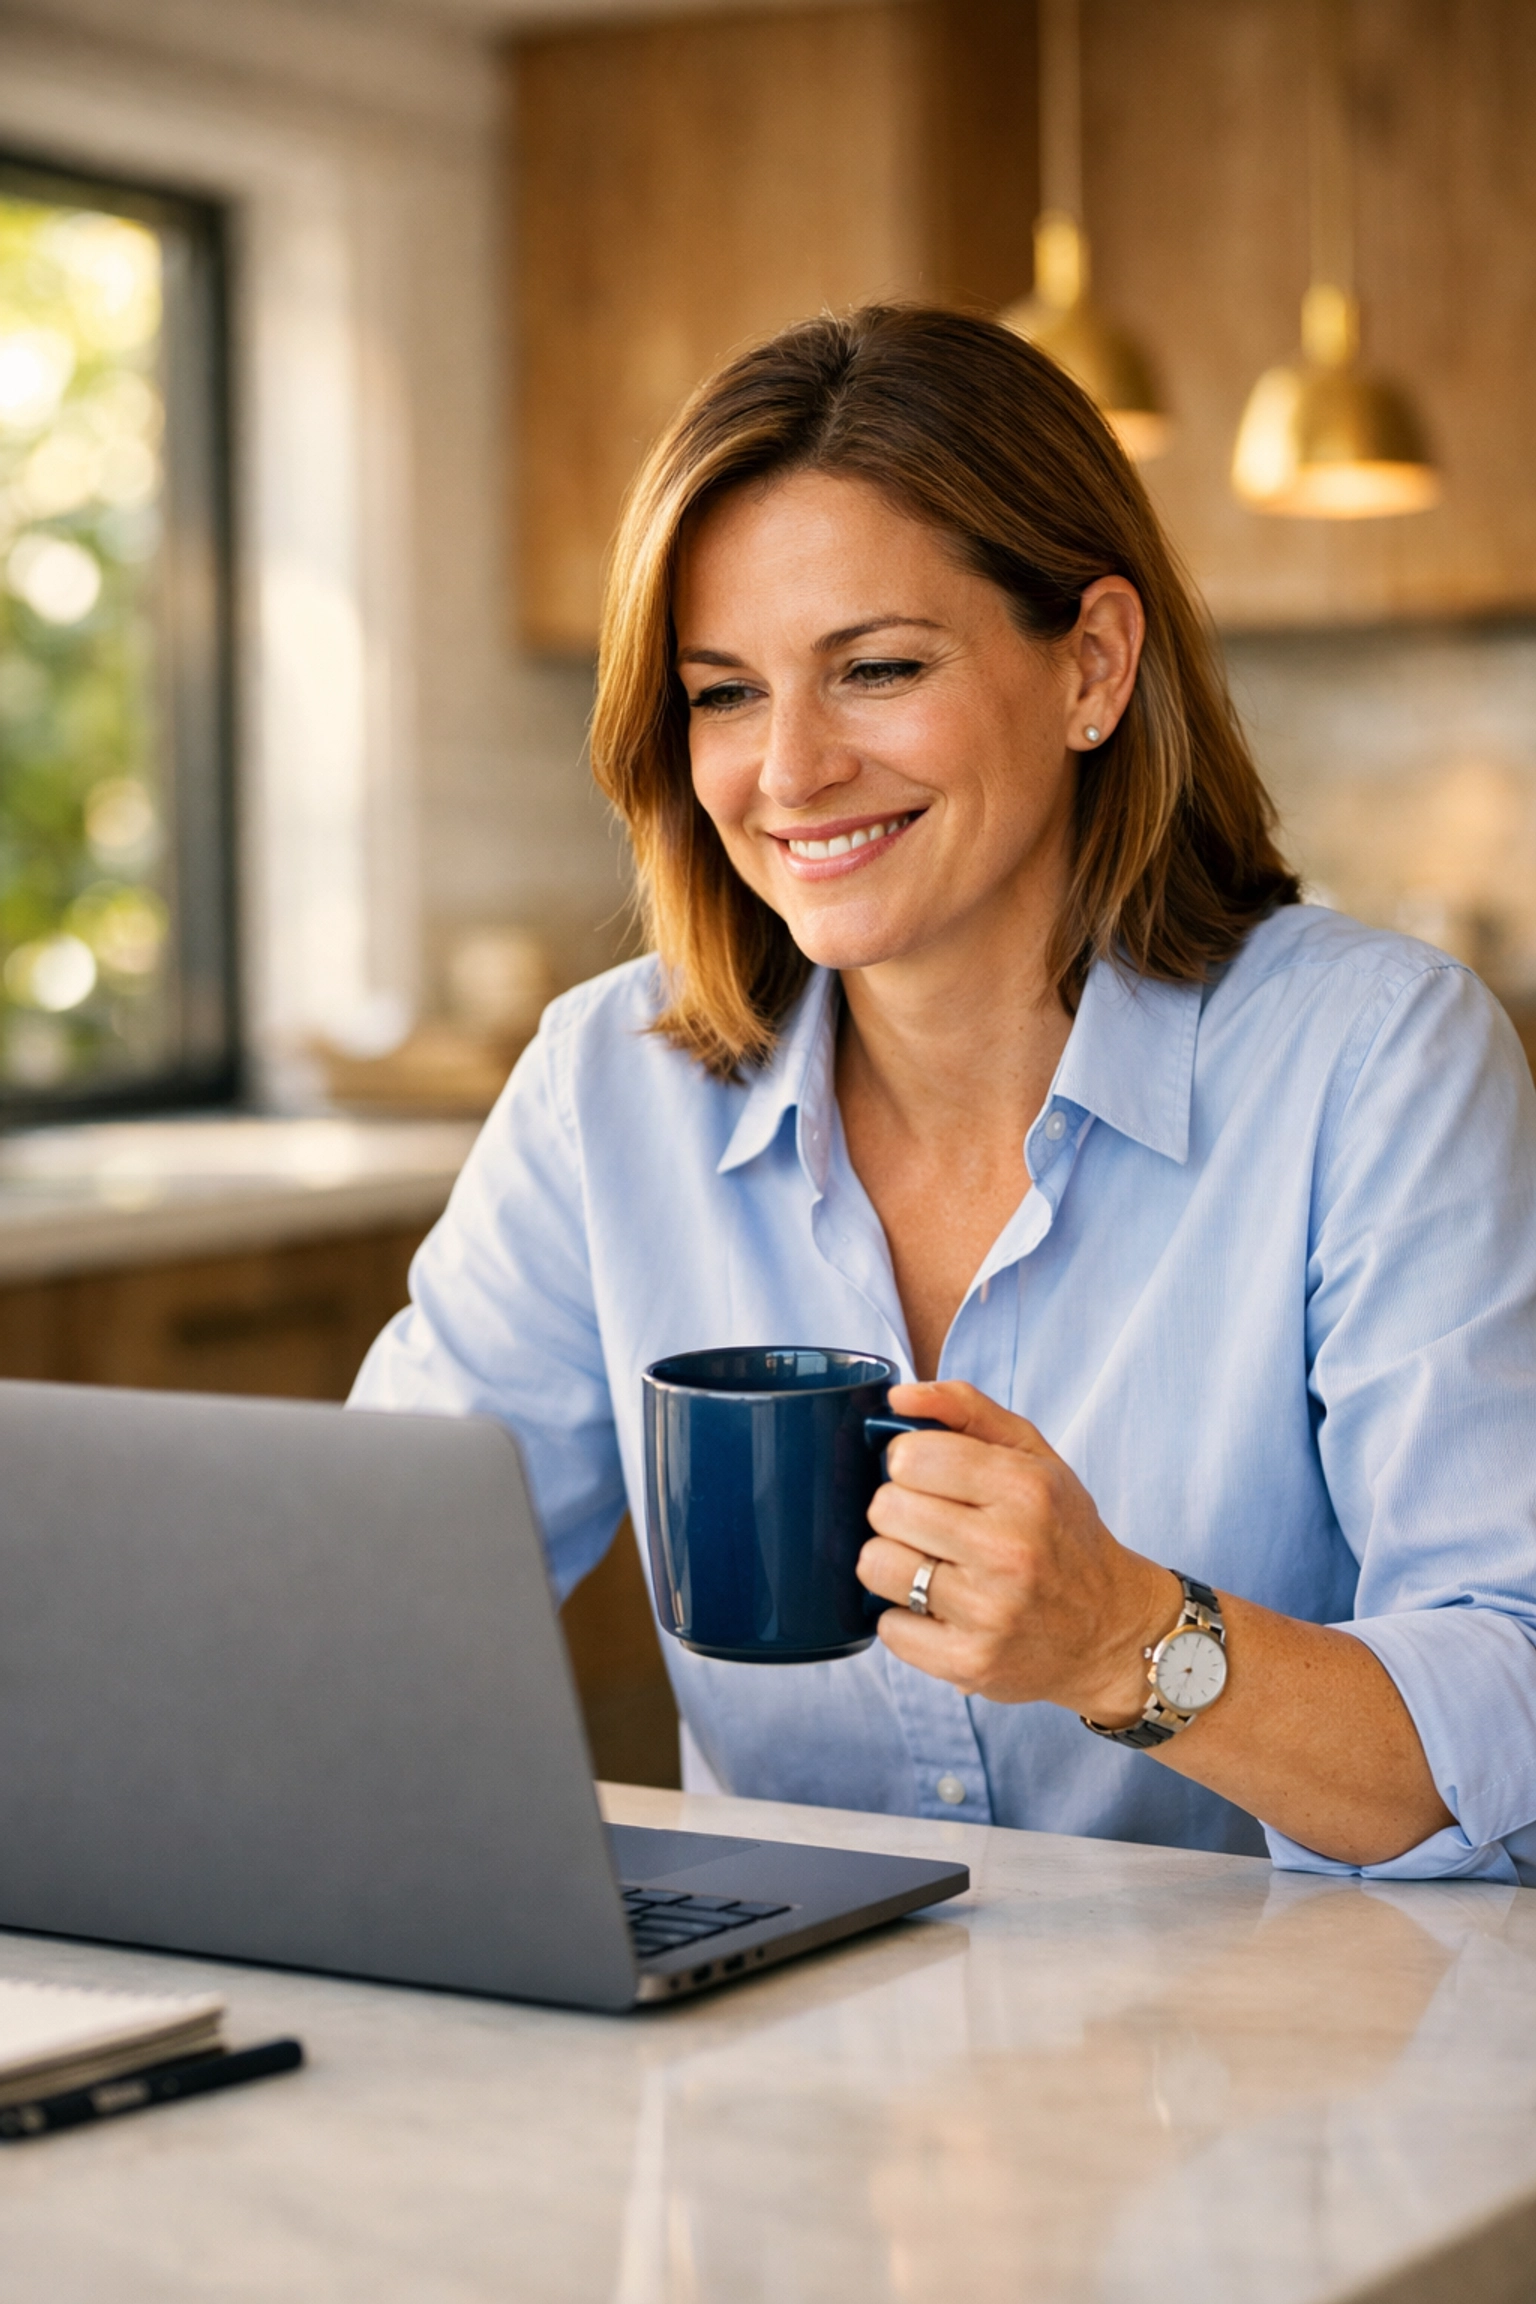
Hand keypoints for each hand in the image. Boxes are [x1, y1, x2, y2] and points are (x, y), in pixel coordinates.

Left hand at [858, 1380, 1180, 1717]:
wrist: (1112, 1631)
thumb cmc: (1063, 1534)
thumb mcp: (1034, 1457)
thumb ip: (966, 1409)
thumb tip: (897, 1395)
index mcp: (1024, 1489)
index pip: (909, 1456)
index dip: (909, 1463)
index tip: (930, 1478)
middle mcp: (1008, 1550)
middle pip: (884, 1508)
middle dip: (898, 1512)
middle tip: (932, 1525)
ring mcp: (989, 1612)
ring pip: (875, 1565)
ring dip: (892, 1563)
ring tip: (930, 1565)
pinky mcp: (970, 1663)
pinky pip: (888, 1627)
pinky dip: (904, 1617)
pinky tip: (939, 1610)